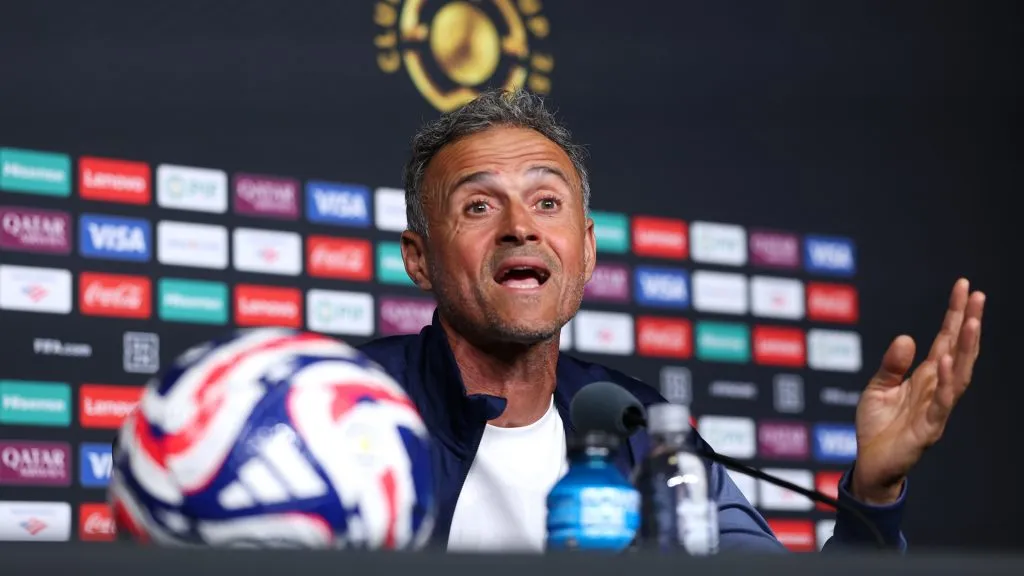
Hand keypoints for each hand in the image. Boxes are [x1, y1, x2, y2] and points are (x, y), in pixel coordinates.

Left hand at [850, 278, 985, 504]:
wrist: (871, 464)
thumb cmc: (877, 427)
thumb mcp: (878, 388)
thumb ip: (891, 365)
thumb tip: (906, 338)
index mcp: (926, 377)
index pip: (945, 340)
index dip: (954, 314)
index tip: (963, 287)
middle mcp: (937, 389)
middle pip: (959, 351)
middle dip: (969, 323)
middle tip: (977, 295)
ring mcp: (937, 408)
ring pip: (960, 374)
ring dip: (966, 348)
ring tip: (970, 321)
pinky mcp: (929, 428)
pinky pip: (942, 403)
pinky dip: (947, 382)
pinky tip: (948, 361)